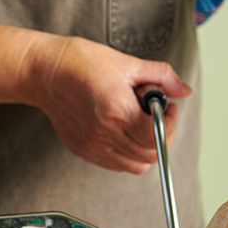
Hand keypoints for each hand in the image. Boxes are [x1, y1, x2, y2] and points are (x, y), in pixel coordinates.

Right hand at [22, 35, 190, 174]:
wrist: (45, 72)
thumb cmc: (81, 63)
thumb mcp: (127, 63)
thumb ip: (161, 76)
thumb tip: (183, 90)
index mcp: (117, 110)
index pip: (156, 135)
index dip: (170, 122)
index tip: (168, 106)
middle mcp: (104, 132)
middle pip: (149, 154)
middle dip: (162, 134)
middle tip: (157, 114)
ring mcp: (92, 145)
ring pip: (135, 165)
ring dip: (146, 147)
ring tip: (140, 123)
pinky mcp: (83, 150)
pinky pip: (116, 165)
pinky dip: (129, 154)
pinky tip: (125, 131)